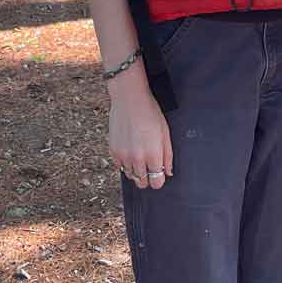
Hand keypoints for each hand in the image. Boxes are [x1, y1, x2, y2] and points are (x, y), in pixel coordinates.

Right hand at [107, 67, 172, 189]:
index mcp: (153, 155)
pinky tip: (130, 150)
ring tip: (140, 156)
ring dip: (136, 170)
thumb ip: (167, 155)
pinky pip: (120, 166)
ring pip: (130, 176)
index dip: (159, 180)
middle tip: (150, 166)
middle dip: (148, 178)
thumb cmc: (150, 113)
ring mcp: (123, 155)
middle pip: (142, 183)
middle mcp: (137, 158)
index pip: (156, 182)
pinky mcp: (113, 151)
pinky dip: (125, 163)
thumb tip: (168, 172)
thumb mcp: (165, 133)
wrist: (129, 99)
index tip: (160, 174)